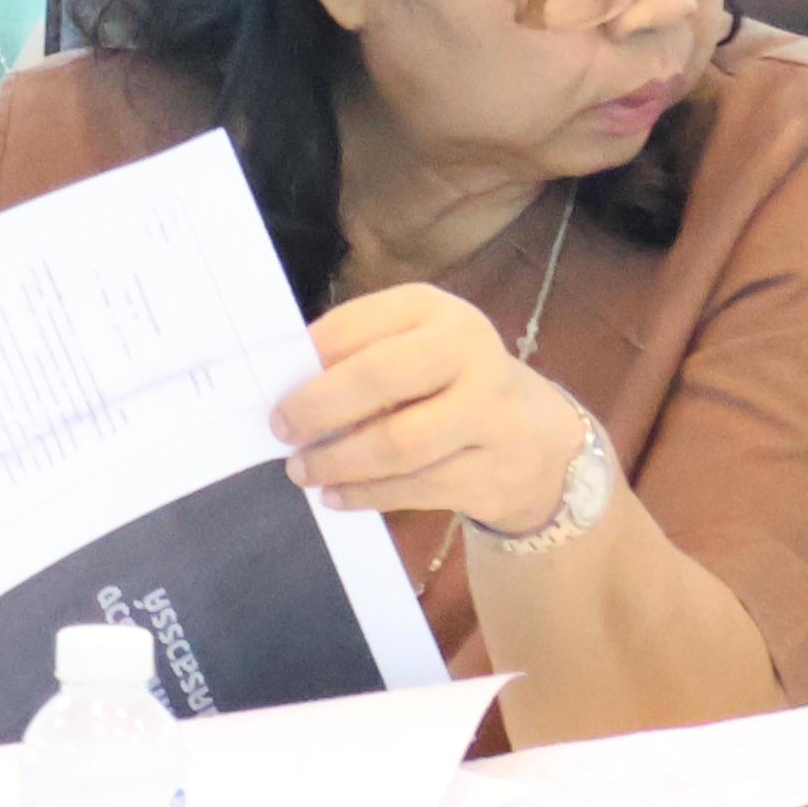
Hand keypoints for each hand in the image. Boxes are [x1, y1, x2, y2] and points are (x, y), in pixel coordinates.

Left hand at [272, 280, 594, 540]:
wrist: (534, 435)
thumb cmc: (448, 385)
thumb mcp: (412, 350)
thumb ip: (356, 358)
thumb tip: (286, 385)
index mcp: (436, 311)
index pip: (359, 323)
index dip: (309, 355)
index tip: (273, 383)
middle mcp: (469, 351)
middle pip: (380, 376)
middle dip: (319, 407)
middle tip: (281, 430)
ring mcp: (489, 412)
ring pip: (399, 444)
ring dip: (339, 462)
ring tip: (302, 472)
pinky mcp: (494, 469)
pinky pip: (417, 488)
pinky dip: (367, 495)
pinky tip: (338, 495)